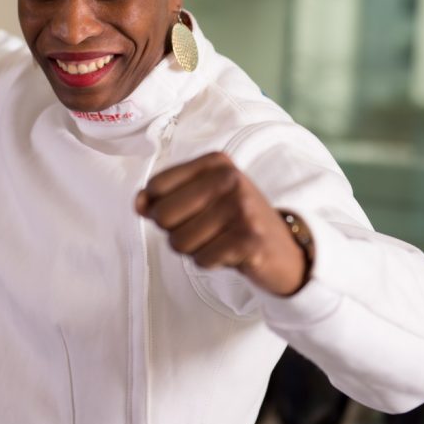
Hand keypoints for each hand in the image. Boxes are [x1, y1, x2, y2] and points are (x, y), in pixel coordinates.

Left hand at [135, 152, 309, 295]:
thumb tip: (139, 203)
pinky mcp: (249, 238)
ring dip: (194, 249)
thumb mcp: (200, 200)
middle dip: (175, 232)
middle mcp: (229, 178)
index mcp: (215, 162)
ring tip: (218, 241)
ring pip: (179, 241)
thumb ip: (163, 198)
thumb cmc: (232, 222)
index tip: (188, 212)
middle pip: (163, 215)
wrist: (283, 249)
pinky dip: (210, 262)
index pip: (156, 186)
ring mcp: (242, 207)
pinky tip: (229, 253)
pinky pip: (201, 259)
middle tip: (204, 231)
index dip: (160, 208)